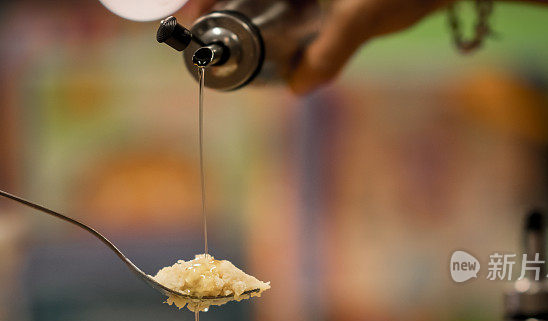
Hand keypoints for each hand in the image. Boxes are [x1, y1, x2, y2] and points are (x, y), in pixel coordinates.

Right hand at [176, 0, 444, 94]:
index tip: (184, 19)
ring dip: (248, 12)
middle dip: (220, 5)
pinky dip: (277, 16)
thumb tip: (299, 86)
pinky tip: (275, 37)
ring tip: (229, 36)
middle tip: (201, 31)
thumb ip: (328, 53)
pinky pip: (289, 5)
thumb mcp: (363, 17)